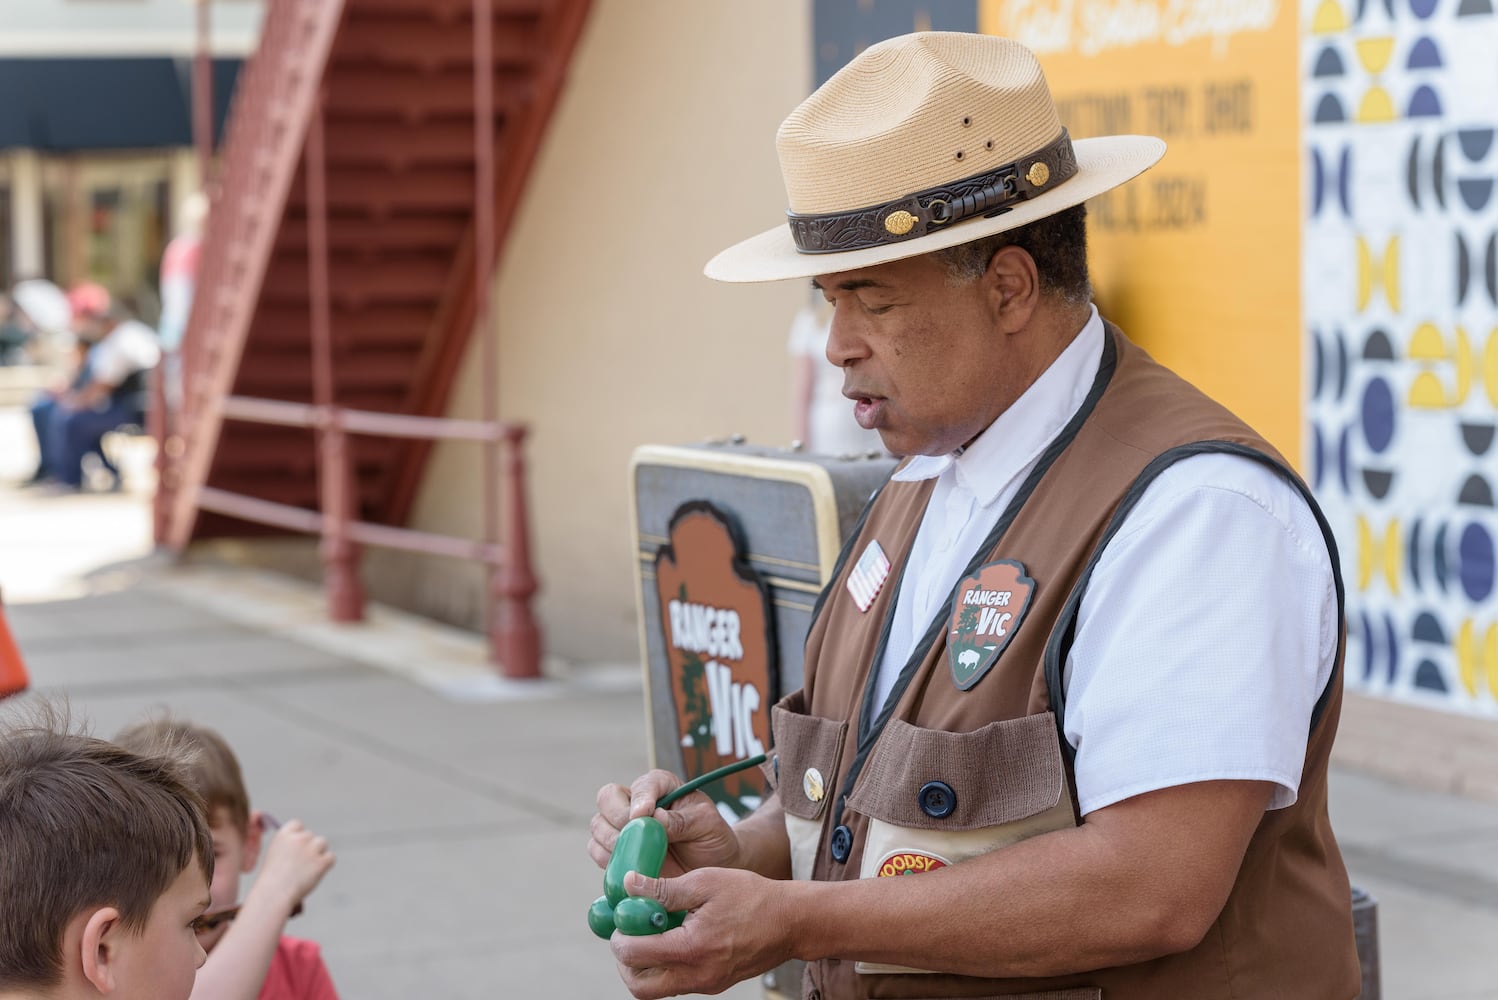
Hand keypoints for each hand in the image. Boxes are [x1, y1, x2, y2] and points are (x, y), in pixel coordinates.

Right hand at [254, 819, 334, 912]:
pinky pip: (331, 857)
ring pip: (322, 843)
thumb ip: (289, 846)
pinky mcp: (321, 861)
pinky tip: (316, 874)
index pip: (297, 824)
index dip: (299, 835)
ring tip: (307, 870)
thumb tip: (304, 844)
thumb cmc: (272, 881)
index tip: (297, 847)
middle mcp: (298, 838)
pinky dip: (326, 865)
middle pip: (311, 836)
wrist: (274, 894)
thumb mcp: (275, 856)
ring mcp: (311, 849)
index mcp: (283, 835)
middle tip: (300, 865)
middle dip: (308, 848)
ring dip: (318, 854)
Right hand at [589, 770, 740, 876]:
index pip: (643, 784)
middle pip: (607, 798)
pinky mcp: (617, 851)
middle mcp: (636, 802)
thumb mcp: (707, 824)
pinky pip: (597, 851)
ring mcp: (623, 826)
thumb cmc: (711, 837)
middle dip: (618, 818)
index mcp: (661, 786)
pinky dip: (606, 860)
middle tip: (634, 837)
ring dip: (610, 841)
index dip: (640, 798)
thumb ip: (682, 820)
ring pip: (599, 825)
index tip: (643, 815)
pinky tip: (626, 868)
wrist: (711, 867)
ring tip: (632, 855)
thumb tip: (655, 817)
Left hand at [611, 868, 795, 998]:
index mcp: (692, 949)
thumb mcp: (706, 882)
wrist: (790, 922)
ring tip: (651, 934)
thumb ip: (664, 888)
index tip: (624, 916)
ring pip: (656, 989)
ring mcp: (705, 984)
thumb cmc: (751, 896)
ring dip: (643, 967)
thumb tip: (629, 885)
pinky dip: (665, 966)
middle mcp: (696, 975)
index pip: (634, 955)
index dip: (620, 935)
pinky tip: (673, 937)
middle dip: (625, 962)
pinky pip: (676, 983)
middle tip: (629, 934)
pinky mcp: (713, 985)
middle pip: (639, 986)